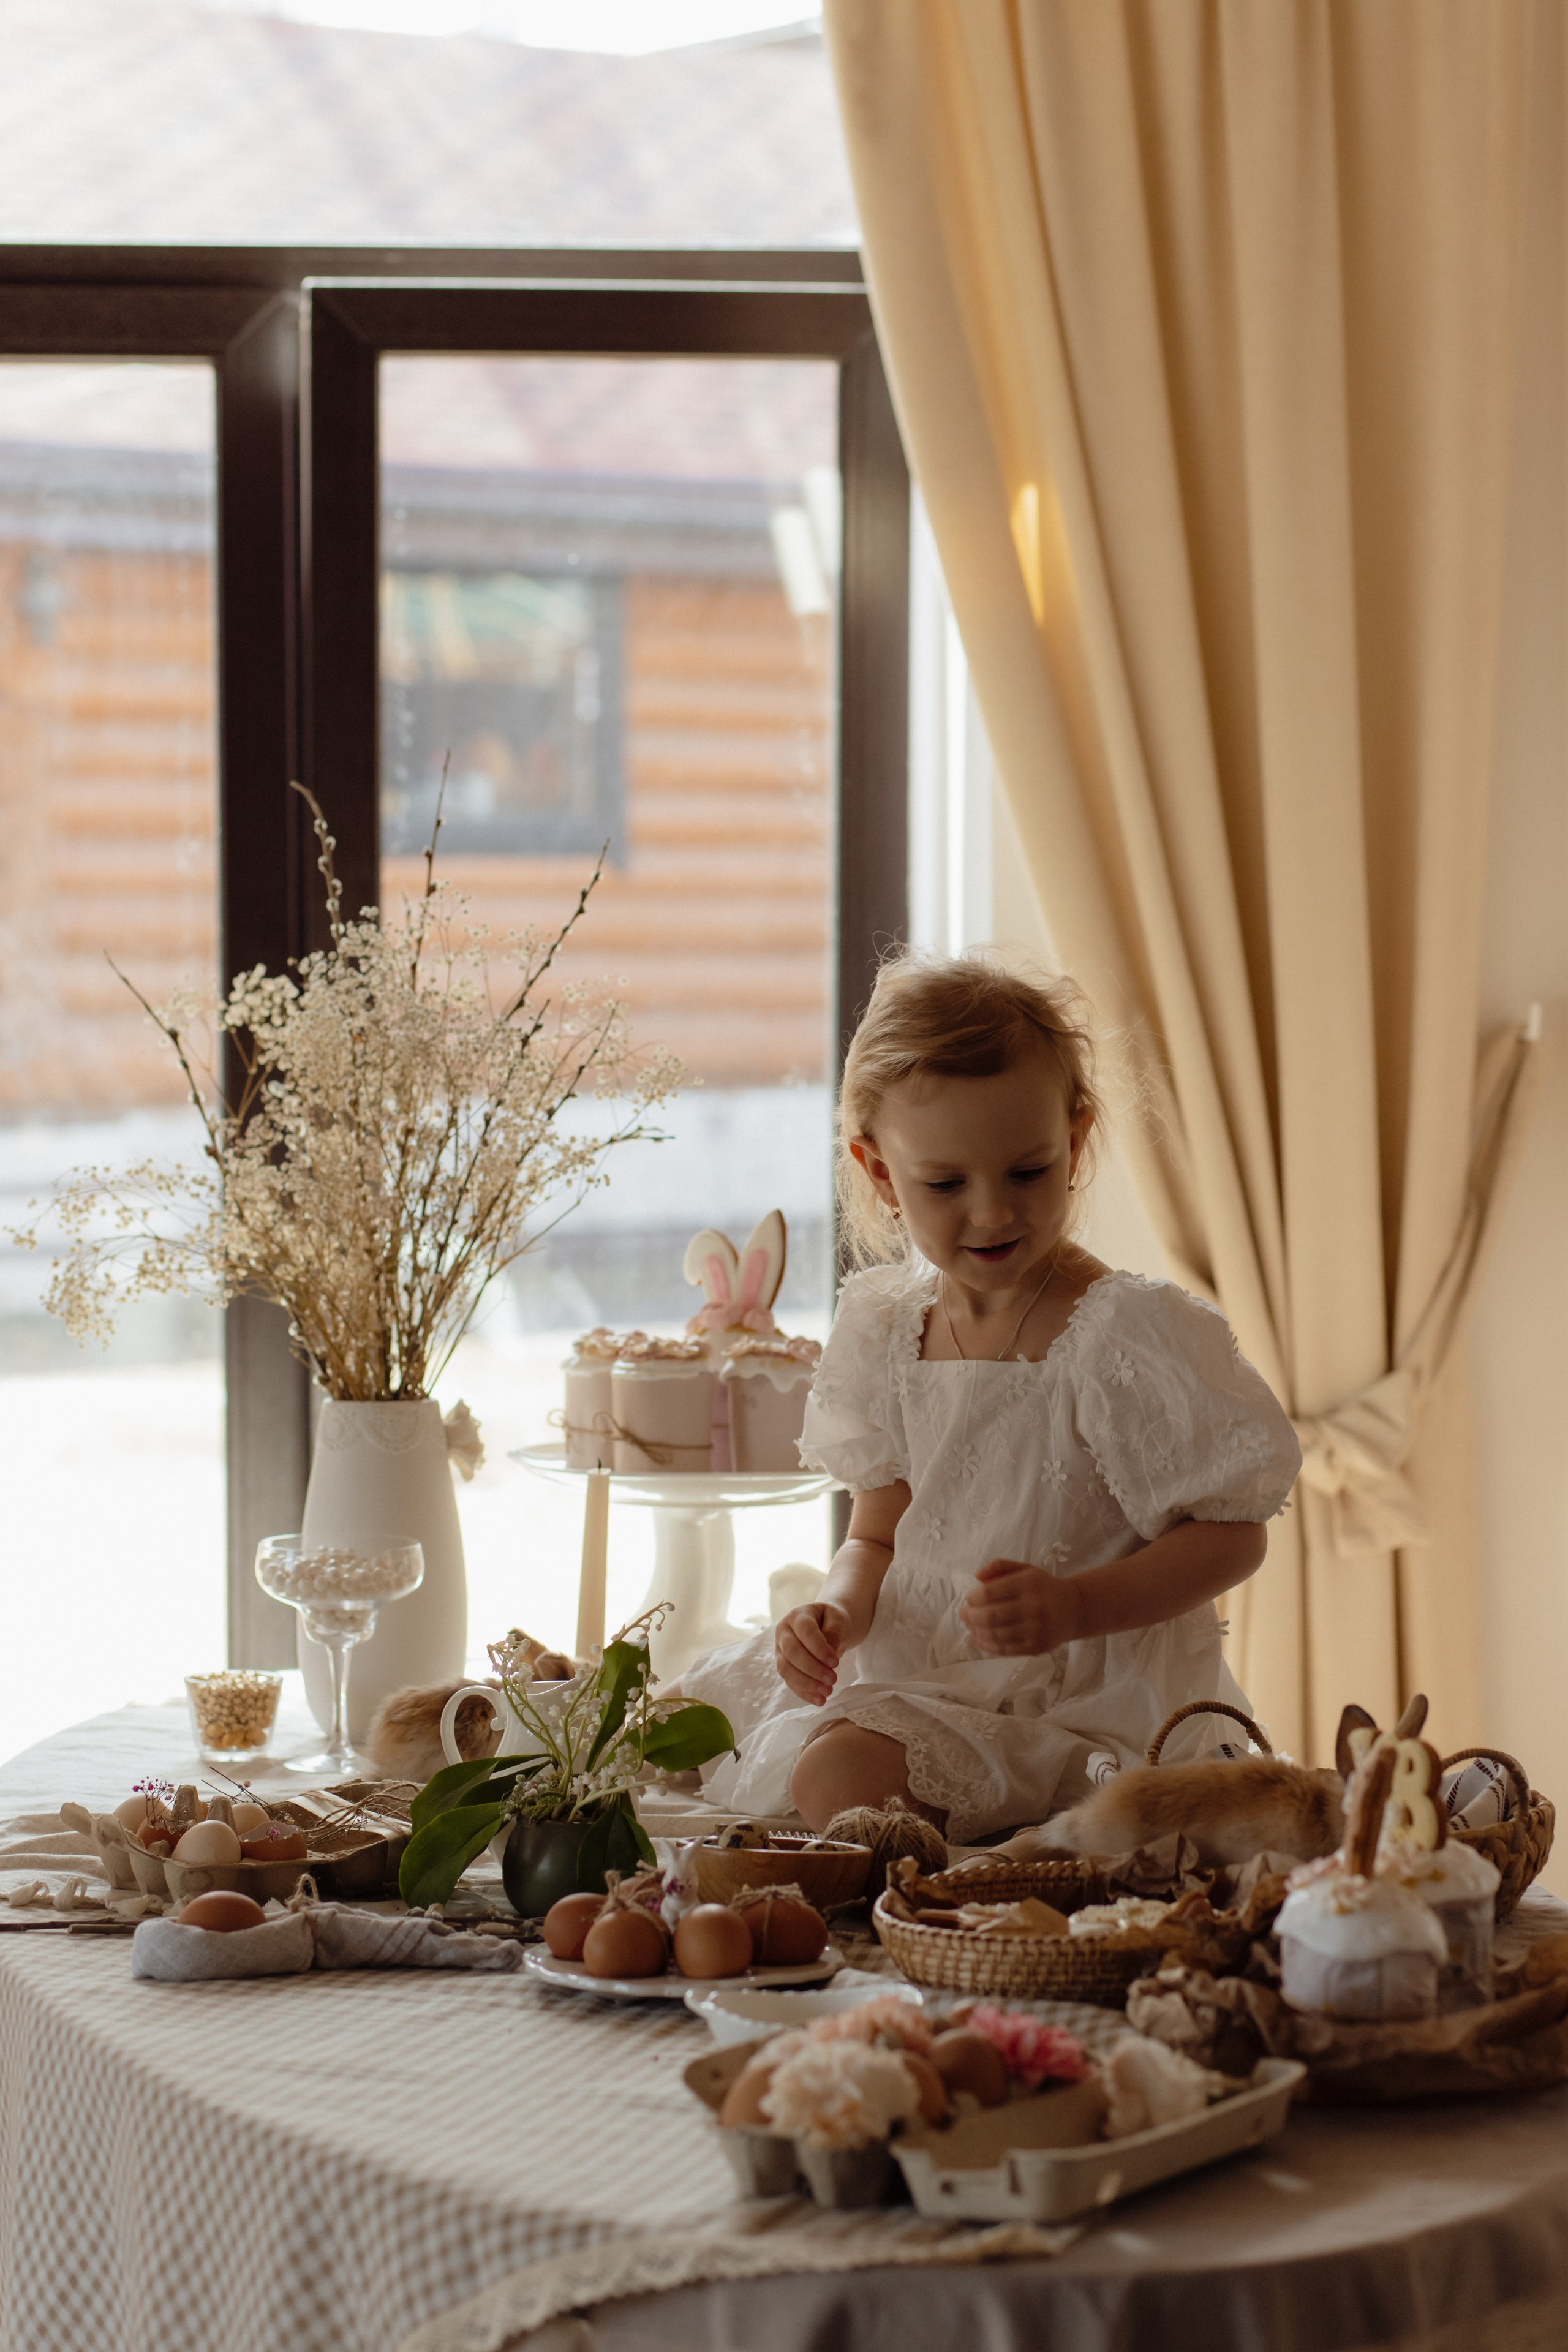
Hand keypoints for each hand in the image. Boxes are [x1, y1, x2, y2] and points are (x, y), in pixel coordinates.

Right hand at [775, 1601, 854, 1705]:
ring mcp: (781, 1651)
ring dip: (806, 1684)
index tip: (835, 1663)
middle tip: (832, 1680)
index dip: (819, 1649)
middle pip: (791, 1652)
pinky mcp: (785, 1667)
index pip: (805, 1631)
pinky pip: (790, 1683)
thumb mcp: (838, 1619)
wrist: (828, 1627)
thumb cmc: (832, 1621)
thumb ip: (834, 1632)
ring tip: (827, 1692)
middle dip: (812, 1669)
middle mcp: (784, 1633)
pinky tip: (819, 1700)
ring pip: (786, 1670)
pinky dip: (804, 1693)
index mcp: (797, 1616)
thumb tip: (828, 1652)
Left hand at [959, 1558, 1082, 1657]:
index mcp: (1029, 1583)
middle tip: (962, 1614)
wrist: (1074, 1609)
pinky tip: (978, 1639)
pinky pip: (1006, 1649)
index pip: (991, 1592)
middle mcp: (1034, 1607)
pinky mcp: (1037, 1647)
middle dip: (971, 1616)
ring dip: (976, 1631)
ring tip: (969, 1626)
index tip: (968, 1599)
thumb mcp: (1025, 1570)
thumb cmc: (1044, 1587)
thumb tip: (977, 1576)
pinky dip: (987, 1645)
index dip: (974, 1597)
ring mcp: (1036, 1630)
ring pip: (996, 1634)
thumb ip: (1000, 1566)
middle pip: (991, 1615)